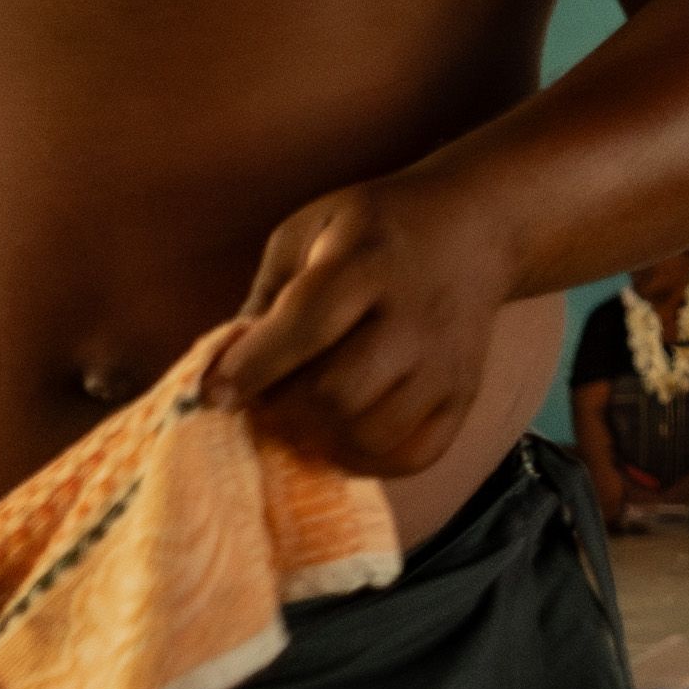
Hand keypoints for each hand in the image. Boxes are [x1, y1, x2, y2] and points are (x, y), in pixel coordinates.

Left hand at [221, 175, 520, 480]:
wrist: (474, 229)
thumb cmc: (377, 226)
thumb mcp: (310, 229)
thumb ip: (267, 294)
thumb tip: (229, 366)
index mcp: (367, 261)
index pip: (305, 326)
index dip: (252, 368)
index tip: (213, 394)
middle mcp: (414, 316)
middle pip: (337, 392)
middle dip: (281, 409)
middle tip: (260, 401)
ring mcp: (445, 362)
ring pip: (371, 433)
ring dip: (319, 439)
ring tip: (298, 418)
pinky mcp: (463, 394)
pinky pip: (413, 456)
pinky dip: (367, 461)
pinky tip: (341, 436)